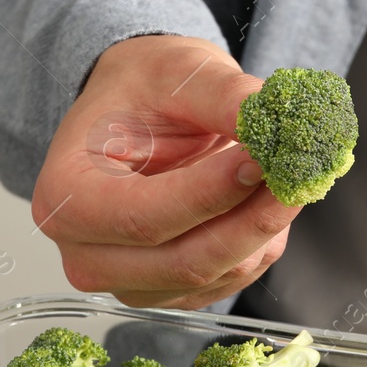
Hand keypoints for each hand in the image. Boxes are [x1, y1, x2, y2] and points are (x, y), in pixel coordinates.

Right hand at [31, 35, 298, 308]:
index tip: (263, 158)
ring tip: (285, 172)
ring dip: (265, 227)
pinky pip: (232, 279)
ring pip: (218, 273)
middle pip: (186, 259)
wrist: (142, 112)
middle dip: (253, 216)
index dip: (211, 193)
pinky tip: (262, 198)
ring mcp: (130, 284)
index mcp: (65, 199)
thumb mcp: (179, 72)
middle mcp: (87, 255)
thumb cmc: (145, 90)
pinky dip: (261, 240)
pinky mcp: (172, 294)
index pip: (143, 217)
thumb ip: (225, 97)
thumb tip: (276, 123)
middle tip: (301, 170)